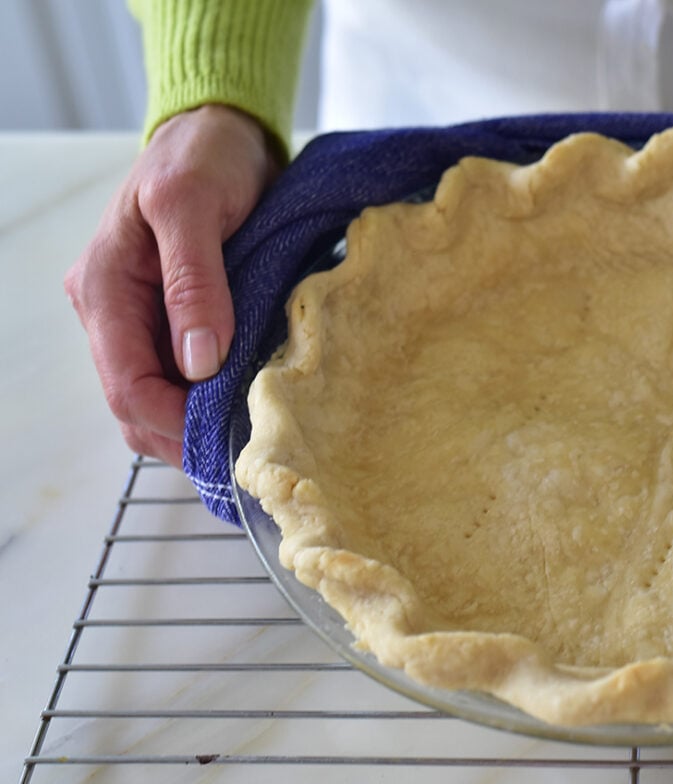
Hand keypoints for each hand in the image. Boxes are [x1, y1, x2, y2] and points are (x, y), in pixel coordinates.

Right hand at [65, 104, 280, 466]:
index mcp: (104, 289)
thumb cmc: (204, 156)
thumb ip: (193, 283)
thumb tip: (199, 363)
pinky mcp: (173, 316)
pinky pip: (184, 374)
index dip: (174, 421)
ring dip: (199, 420)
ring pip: (159, 397)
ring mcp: (141, 317)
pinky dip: (211, 397)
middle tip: (248, 449)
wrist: (221, 130)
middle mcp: (113, 311)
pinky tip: (249, 402)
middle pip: (137, 404)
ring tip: (252, 431)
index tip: (229, 438)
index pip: (127, 386)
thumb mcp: (193, 205)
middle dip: (185, 433)